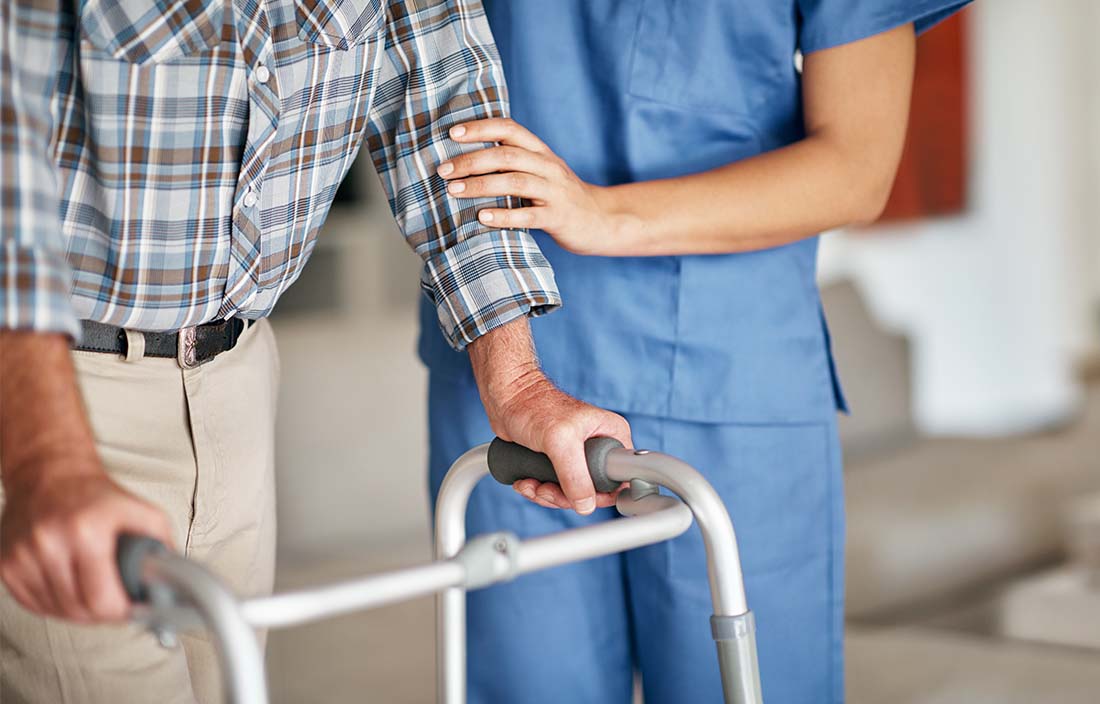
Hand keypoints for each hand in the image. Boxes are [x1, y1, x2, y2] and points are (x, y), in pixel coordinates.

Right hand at [0, 461, 173, 623]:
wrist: (49, 474)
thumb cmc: (95, 496)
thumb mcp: (140, 511)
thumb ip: (161, 546)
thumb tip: (171, 582)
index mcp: (85, 531)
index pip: (100, 600)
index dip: (120, 612)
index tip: (130, 608)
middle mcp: (49, 543)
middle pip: (78, 611)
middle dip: (102, 613)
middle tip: (115, 602)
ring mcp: (22, 555)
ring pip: (55, 611)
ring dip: (78, 610)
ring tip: (93, 590)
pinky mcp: (5, 563)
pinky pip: (32, 604)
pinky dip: (54, 604)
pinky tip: (70, 588)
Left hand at [439, 118, 621, 255]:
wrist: (601, 220)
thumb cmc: (560, 197)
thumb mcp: (540, 172)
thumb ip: (512, 163)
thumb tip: (466, 159)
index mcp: (540, 152)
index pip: (509, 129)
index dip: (481, 128)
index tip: (452, 134)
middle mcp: (548, 166)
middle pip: (506, 155)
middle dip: (471, 160)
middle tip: (443, 170)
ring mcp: (554, 191)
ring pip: (514, 181)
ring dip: (481, 185)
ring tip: (453, 191)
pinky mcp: (558, 217)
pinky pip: (529, 215)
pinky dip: (503, 216)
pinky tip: (482, 217)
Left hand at [467, 317, 630, 513]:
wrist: (506, 400)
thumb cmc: (533, 406)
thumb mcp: (560, 441)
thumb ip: (575, 475)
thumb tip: (586, 504)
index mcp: (612, 435)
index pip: (621, 478)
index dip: (601, 494)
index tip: (577, 496)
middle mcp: (598, 446)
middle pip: (593, 491)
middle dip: (565, 497)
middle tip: (546, 489)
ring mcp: (578, 456)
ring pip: (571, 494)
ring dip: (547, 495)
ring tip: (531, 484)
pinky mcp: (558, 462)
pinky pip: (555, 489)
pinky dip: (538, 491)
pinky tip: (526, 482)